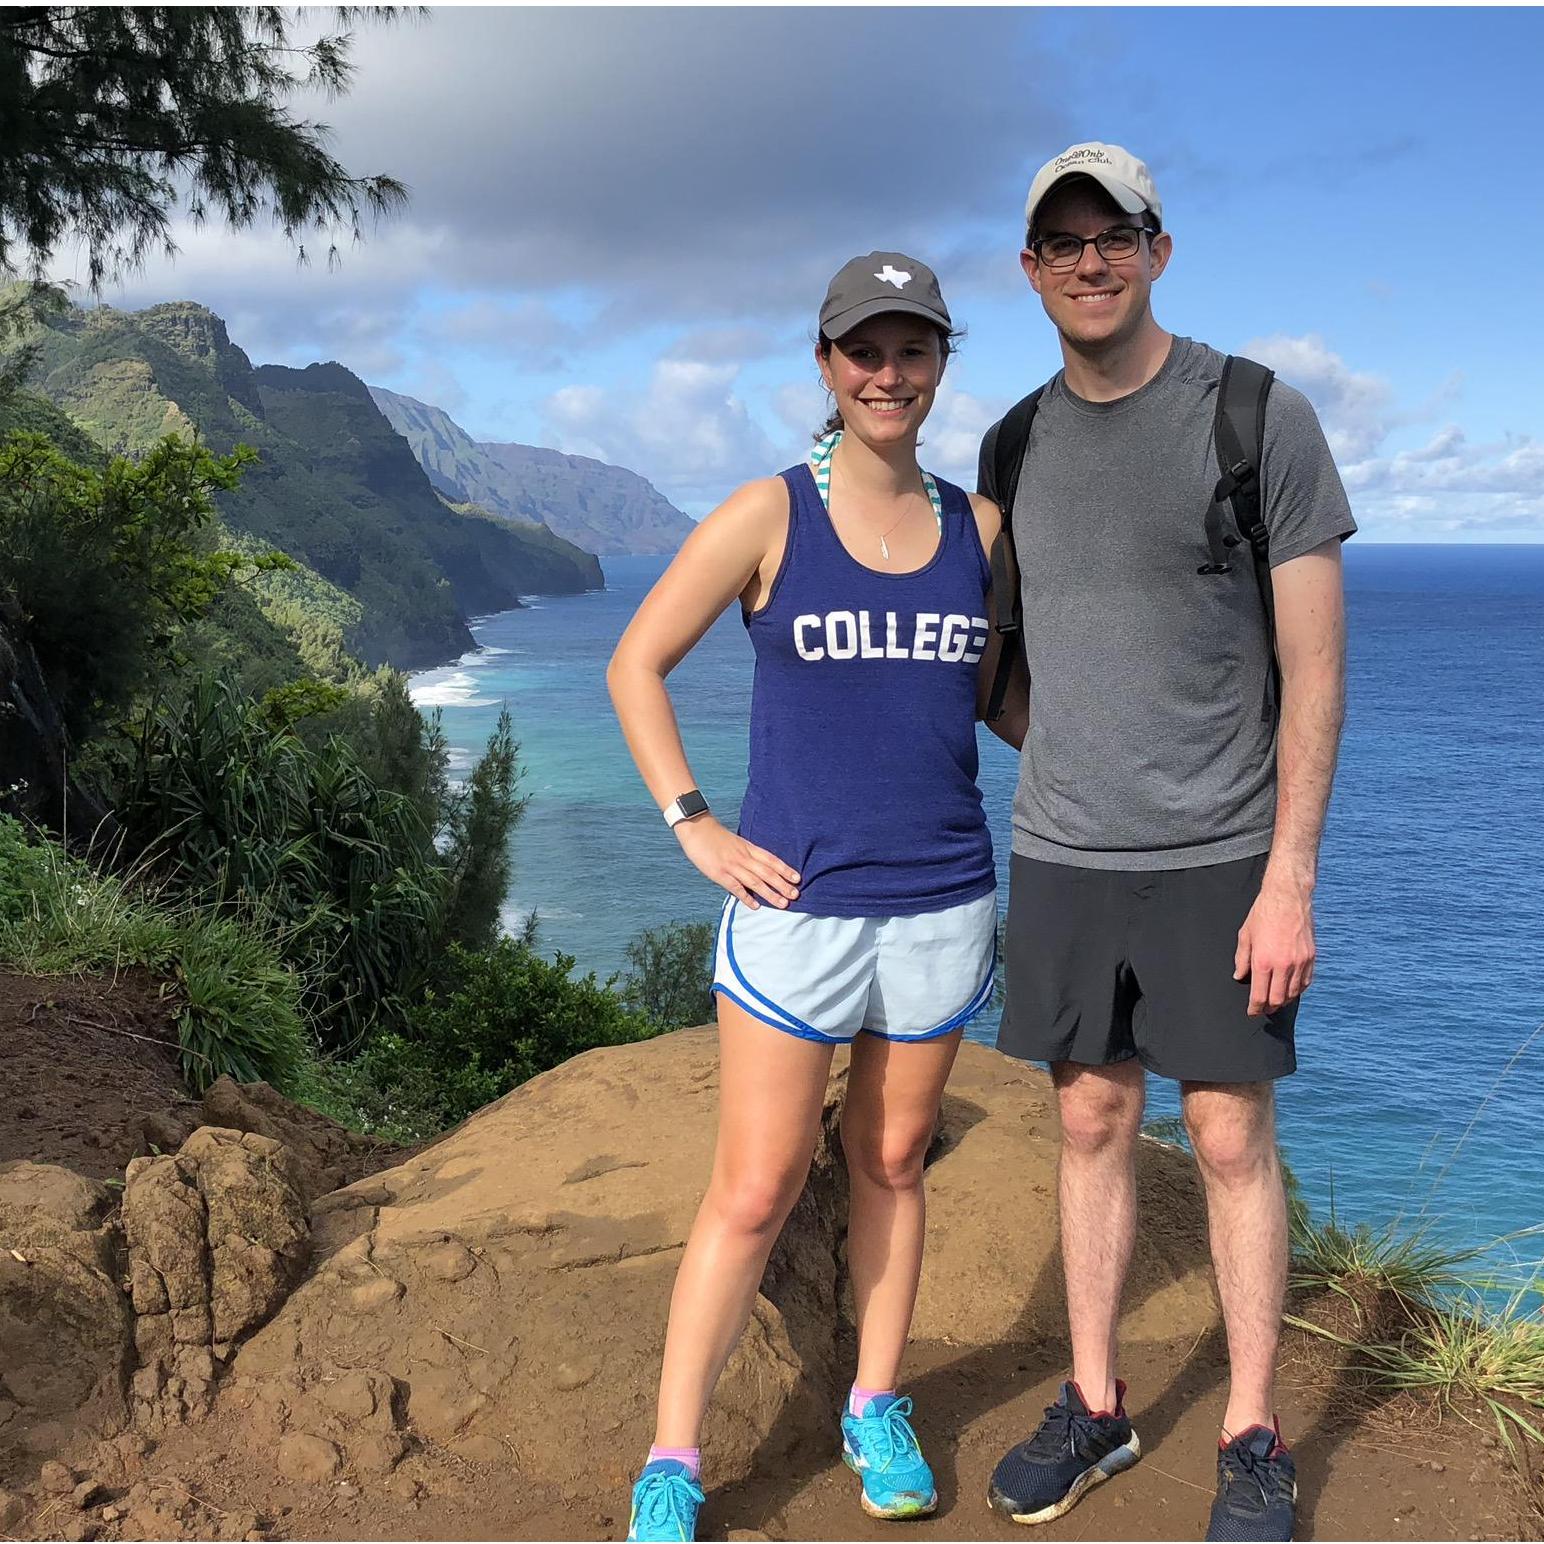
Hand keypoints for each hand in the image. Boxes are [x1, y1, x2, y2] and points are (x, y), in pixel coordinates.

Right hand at [674, 816, 800, 909]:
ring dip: (770, 894)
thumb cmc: (715, 836)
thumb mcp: (736, 842)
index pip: (771, 860)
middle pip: (767, 872)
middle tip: (796, 895)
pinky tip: (756, 906)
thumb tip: (758, 868)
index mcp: (749, 848)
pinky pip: (736, 887)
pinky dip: (746, 897)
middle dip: (783, 884)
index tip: (798, 878)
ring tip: (782, 903)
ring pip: (755, 881)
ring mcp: (732, 865)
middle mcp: (743, 857)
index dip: (785, 869)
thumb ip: (747, 854)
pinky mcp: (719, 873)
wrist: (697, 828)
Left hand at [1233, 879, 1315, 1016]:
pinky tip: (1291, 990)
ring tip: (1276, 1001)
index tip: (1252, 1012)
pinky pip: (1306, 982)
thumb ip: (1241, 959)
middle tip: (1263, 1009)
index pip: (1259, 995)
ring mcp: (1300, 962)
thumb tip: (1239, 976)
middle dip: (1269, 1007)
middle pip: (1278, 999)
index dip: (1255, 1008)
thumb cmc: (1263, 914)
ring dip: (1284, 1000)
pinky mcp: (1311, 957)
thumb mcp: (1245, 936)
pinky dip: (1298, 990)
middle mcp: (1283, 965)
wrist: (1288, 897)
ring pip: (1293, 993)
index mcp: (1263, 961)